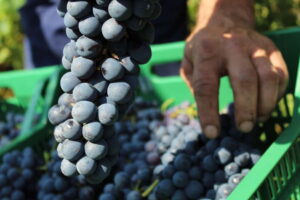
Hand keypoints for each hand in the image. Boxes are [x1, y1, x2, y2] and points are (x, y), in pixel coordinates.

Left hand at [180, 0, 288, 138]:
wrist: (224, 21)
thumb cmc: (203, 48)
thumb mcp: (187, 63)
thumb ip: (193, 85)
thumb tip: (207, 112)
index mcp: (206, 52)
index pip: (205, 86)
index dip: (208, 112)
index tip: (211, 133)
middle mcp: (232, 47)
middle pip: (244, 81)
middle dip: (246, 109)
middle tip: (244, 128)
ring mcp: (255, 46)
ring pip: (268, 77)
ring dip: (265, 104)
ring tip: (257, 119)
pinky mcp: (271, 49)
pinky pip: (281, 73)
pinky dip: (277, 94)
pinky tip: (266, 104)